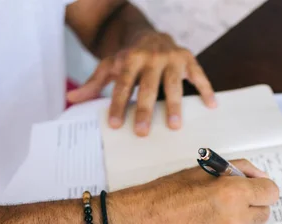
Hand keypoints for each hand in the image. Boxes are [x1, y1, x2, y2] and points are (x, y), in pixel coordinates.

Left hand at [67, 32, 216, 135]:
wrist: (149, 34)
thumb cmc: (129, 57)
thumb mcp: (109, 66)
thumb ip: (94, 84)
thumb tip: (70, 99)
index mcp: (130, 59)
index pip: (123, 85)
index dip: (118, 105)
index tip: (115, 125)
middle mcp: (152, 57)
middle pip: (147, 87)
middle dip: (144, 110)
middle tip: (142, 132)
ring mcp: (172, 57)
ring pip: (174, 84)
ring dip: (174, 105)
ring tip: (174, 126)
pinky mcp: (189, 59)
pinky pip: (199, 75)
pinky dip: (206, 90)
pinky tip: (211, 106)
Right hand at [108, 160, 278, 223]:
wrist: (146, 222)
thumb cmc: (170, 192)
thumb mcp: (205, 170)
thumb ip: (238, 169)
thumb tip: (258, 176)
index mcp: (233, 193)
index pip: (271, 192)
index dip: (262, 187)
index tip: (253, 187)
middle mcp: (235, 218)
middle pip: (264, 212)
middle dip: (253, 203)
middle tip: (233, 198)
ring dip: (241, 218)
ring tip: (214, 212)